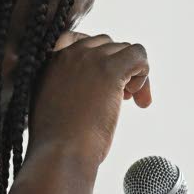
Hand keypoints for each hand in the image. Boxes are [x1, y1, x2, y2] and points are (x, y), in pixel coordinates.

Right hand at [28, 32, 151, 165]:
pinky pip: (138, 55)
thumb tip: (89, 88)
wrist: (60, 153)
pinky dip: (144, 73)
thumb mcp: (49, 105)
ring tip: (129, 100)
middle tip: (122, 96)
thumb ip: (63, 87)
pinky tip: (138, 99)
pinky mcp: (110, 70)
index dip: (97, 59)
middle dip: (117, 67)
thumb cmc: (56, 142)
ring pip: (125, 49)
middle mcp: (69, 54)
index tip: (101, 84)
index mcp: (51, 61)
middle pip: (107, 44)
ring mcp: (90, 59)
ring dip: (132, 73)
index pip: (79, 39)